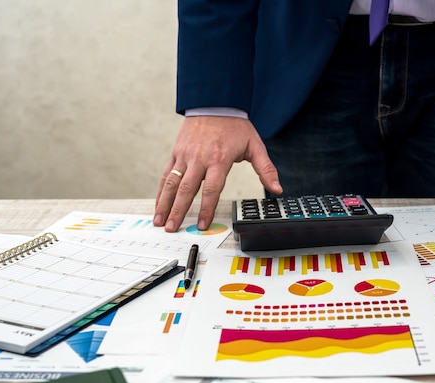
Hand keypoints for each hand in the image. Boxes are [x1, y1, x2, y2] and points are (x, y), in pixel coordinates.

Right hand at [154, 116, 282, 231]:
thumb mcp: (255, 145)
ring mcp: (185, 155)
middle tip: (172, 228)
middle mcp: (199, 158)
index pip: (212, 189)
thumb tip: (277, 188)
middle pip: (187, 189)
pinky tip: (158, 204)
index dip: (206, 208)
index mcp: (219, 159)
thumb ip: (266, 169)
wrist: (214, 103)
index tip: (202, 224)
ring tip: (159, 221)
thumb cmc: (235, 126)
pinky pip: (167, 174)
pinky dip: (161, 190)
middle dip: (178, 211)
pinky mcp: (176, 153)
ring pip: (172, 183)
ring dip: (164, 203)